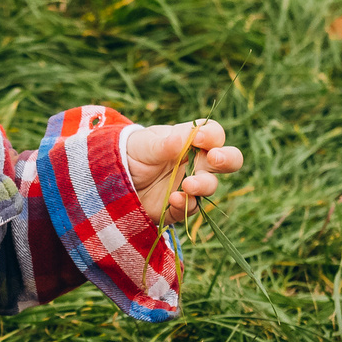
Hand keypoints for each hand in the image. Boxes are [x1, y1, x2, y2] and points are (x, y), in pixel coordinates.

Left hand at [124, 118, 244, 224]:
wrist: (112, 179)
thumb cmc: (133, 153)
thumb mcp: (143, 144)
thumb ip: (162, 144)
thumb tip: (179, 138)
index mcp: (190, 141)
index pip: (214, 134)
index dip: (212, 136)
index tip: (198, 139)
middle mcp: (196, 162)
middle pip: (228, 160)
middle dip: (228, 159)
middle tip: (215, 159)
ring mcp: (190, 185)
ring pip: (211, 186)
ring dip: (203, 185)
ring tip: (187, 184)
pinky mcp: (179, 206)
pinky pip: (190, 208)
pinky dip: (184, 205)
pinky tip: (173, 199)